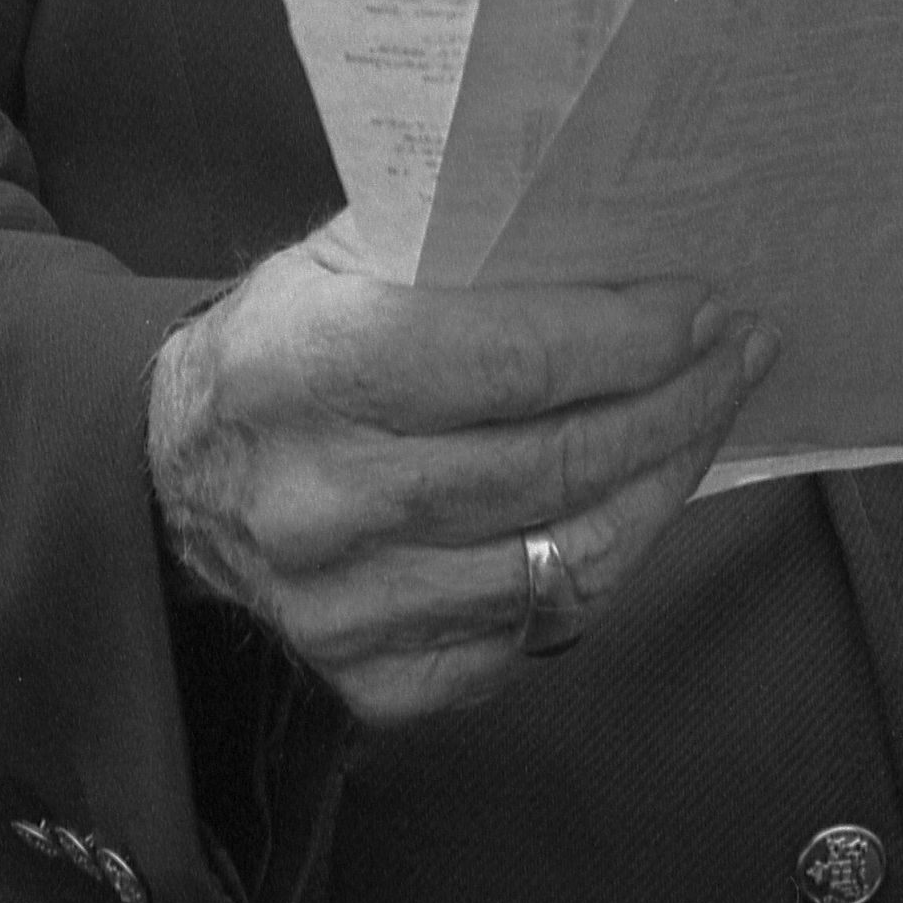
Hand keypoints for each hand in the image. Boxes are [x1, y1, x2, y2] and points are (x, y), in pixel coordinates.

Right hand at [147, 216, 776, 725]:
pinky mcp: (375, 683)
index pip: (510, 360)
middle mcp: (323, 503)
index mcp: (305, 371)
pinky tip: (639, 500)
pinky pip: (535, 630)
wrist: (163, 486)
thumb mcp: (335, 259)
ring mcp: (349, 611)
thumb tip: (609, 219)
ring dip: (664, 482)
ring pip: (565, 559)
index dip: (628, 338)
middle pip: (554, 462)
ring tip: (712, 414)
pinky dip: (604, 561)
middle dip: (674, 401)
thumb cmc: (277, 349)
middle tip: (738, 351)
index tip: (705, 306)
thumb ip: (451, 238)